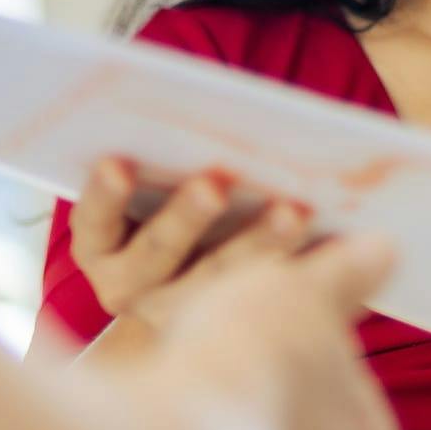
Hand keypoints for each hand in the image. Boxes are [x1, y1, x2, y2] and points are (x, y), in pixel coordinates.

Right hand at [69, 158, 314, 331]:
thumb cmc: (166, 224)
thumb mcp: (145, 197)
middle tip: (214, 186)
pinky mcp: (233, 325)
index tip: (117, 164)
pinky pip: (267, 301)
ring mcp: (181, 314)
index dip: (106, 193)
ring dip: (258, 244)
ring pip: (218, 278)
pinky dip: (297, 266)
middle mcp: (130, 285)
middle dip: (187, 216)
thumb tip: (184, 104)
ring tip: (293, 212)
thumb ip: (152, 165)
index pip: (96, 216)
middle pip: (160, 250)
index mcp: (100, 243)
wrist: (180, 323)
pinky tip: (334, 242)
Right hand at [150, 231, 401, 429]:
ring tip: (189, 371)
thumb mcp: (306, 289)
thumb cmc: (256, 356)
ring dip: (225, 415)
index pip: (356, 391)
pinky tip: (162, 406)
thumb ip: (346, 273)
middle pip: (306, 422)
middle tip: (234, 346)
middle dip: (273, 389)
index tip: (285, 325)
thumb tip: (386, 249)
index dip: (321, 352)